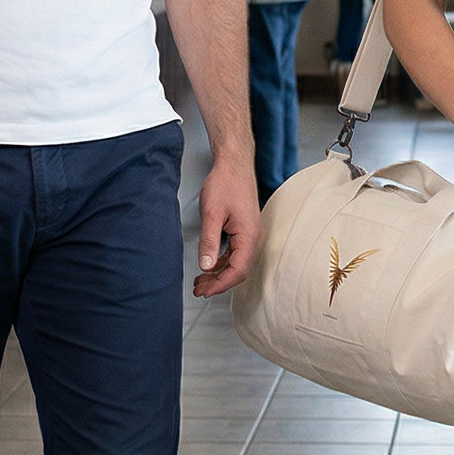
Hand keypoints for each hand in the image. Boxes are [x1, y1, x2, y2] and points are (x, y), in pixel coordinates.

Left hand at [194, 148, 260, 297]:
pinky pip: (235, 253)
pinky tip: (209, 265)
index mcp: (249, 236)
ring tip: (201, 281)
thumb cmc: (226, 183)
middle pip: (238, 270)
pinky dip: (221, 262)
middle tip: (200, 290)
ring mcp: (249, 234)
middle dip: (219, 283)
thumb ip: (209, 241)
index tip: (205, 290)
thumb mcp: (212, 214)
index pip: (238, 270)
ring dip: (219, 274)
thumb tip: (206, 265)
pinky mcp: (243, 229)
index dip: (221, 284)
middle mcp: (253, 237)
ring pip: (236, 263)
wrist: (234, 164)